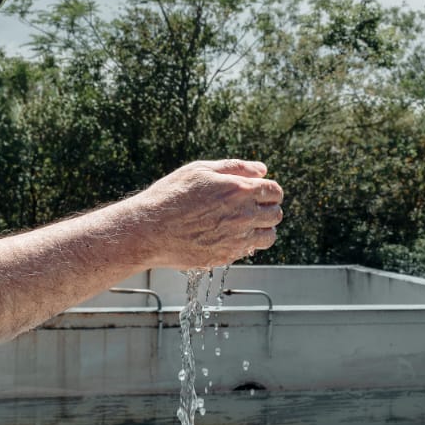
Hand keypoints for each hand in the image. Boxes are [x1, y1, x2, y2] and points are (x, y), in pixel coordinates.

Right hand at [134, 159, 283, 268]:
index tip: (260, 192)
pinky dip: (245, 243)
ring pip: (269, 236)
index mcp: (240, 190)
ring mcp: (237, 239)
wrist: (148, 230)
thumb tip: (261, 170)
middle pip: (275, 214)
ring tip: (245, 223)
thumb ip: (235, 168)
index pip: (274, 191)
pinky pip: (249, 251)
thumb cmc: (171, 196)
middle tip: (252, 207)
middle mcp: (244, 216)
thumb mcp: (200, 170)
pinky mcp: (227, 257)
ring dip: (262, 228)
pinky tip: (228, 235)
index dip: (269, 190)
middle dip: (267, 208)